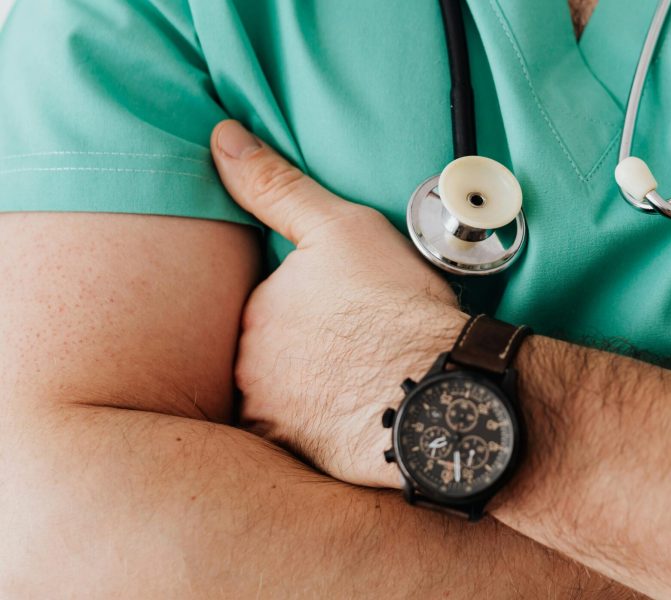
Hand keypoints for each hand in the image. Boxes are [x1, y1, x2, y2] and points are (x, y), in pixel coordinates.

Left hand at [211, 120, 467, 487]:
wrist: (439, 390)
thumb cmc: (398, 307)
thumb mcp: (341, 227)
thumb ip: (276, 186)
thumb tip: (222, 139)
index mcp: (257, 310)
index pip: (272, 304)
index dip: (317, 305)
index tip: (354, 311)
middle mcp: (249, 366)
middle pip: (272, 353)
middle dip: (308, 351)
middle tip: (362, 347)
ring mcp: (272, 417)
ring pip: (285, 397)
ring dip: (314, 392)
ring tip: (368, 382)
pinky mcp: (300, 457)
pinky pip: (301, 440)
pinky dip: (324, 428)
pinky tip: (359, 418)